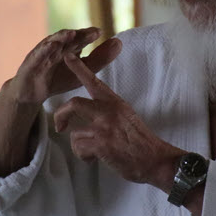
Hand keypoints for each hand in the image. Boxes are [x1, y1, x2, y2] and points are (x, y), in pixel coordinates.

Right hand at [6, 27, 121, 104]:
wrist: (33, 92)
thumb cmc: (57, 79)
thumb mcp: (81, 71)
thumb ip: (100, 59)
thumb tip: (119, 42)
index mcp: (68, 47)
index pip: (80, 39)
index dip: (89, 35)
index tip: (100, 33)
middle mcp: (56, 47)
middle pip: (68, 39)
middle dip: (79, 34)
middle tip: (92, 33)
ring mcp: (42, 53)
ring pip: (52, 42)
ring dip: (61, 37)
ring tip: (71, 33)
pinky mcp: (31, 62)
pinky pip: (38, 54)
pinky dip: (44, 49)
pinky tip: (52, 45)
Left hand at [54, 53, 183, 186]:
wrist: (155, 159)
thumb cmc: (140, 141)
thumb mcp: (127, 116)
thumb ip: (108, 110)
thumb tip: (90, 113)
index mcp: (115, 102)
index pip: (94, 81)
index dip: (78, 68)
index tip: (66, 56)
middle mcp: (108, 111)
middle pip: (74, 104)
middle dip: (61, 115)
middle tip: (60, 126)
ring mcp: (104, 128)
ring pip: (74, 133)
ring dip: (79, 146)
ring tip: (92, 151)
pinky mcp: (102, 145)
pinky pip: (79, 148)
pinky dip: (83, 157)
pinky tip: (94, 159)